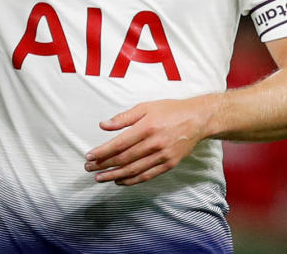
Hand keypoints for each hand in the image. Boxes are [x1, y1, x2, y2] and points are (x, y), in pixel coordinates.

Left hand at [84, 95, 217, 185]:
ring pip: (134, 170)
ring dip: (114, 175)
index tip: (89, 156)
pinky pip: (147, 176)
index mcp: (146, 127)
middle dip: (104, 165)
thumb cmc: (169, 110)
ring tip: (99, 178)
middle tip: (89, 168)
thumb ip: (123, 117)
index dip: (102, 152)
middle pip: (124, 159)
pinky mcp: (169, 164)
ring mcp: (162, 156)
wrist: (197, 119)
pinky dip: (132, 180)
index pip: (119, 144)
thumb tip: (103, 125)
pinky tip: (119, 181)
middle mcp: (154, 144)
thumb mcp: (145, 107)